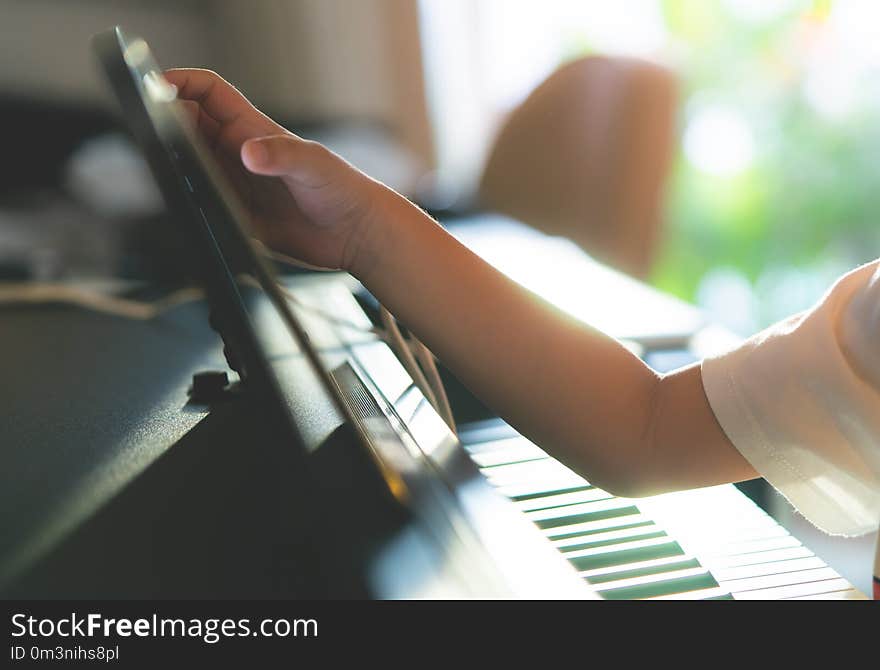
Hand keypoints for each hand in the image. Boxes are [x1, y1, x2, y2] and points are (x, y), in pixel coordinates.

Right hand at [163, 68, 397, 274]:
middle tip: (148, 131)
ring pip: (188, 162)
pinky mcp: (237, 214)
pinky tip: (179, 200)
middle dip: (164, 121)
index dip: (181, 83)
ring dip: (171, 160)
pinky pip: (200, 200)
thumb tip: (248, 153)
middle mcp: (240, 153)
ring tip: (157, 164)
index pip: (208, 93)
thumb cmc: (343, 189)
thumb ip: (281, 156)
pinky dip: (184, 196)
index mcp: (254, 129)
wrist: (355, 235)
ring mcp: (236, 183)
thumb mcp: (313, 165)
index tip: (154, 86)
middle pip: (188, 125)